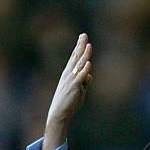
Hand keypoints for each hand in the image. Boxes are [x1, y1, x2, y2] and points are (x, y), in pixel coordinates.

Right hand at [42, 33, 92, 149]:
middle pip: (75, 58)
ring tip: (89, 45)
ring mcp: (71, 81)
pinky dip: (84, 70)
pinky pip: (80, 77)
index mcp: (68, 75)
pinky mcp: (74, 88)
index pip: (74, 59)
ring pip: (79, 66)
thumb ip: (84, 83)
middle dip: (80, 46)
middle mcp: (68, 75)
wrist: (59, 114)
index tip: (82, 38)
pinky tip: (88, 63)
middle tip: (84, 35)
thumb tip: (90, 75)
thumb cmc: (68, 104)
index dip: (78, 47)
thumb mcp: (79, 92)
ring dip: (84, 55)